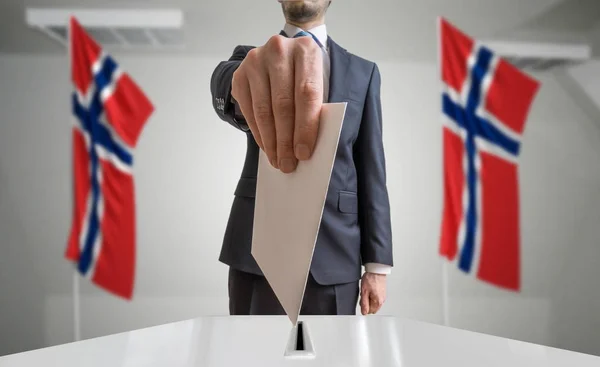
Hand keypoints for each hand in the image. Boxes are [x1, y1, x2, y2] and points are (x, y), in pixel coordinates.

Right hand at [231, 34, 323, 172]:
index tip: (304, 153)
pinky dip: (258, 132)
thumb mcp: (320, 82)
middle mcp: (279, 50)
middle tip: (288, 164)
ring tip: (277, 160)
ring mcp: (256, 60)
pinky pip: (248, 110)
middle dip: (285, 140)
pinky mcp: (240, 74)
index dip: (305, 126)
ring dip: (270, 141)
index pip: (306, 94)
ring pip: (263, 110)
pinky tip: (267, 147)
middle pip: (282, 104)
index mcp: (306, 50)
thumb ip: (318, 107)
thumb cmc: (307, 74)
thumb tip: (306, 147)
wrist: (286, 51)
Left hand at [359, 273, 386, 314]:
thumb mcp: (364, 292)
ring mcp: (383, 296)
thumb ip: (364, 303)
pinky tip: (370, 289)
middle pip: (372, 308)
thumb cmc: (371, 279)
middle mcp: (382, 300)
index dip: (364, 306)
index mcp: (378, 302)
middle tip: (364, 295)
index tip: (362, 300)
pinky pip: (376, 298)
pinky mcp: (382, 292)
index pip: (369, 312)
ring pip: (374, 303)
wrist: (376, 270)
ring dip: (369, 299)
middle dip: (367, 303)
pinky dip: (372, 295)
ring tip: (367, 290)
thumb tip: (364, 312)